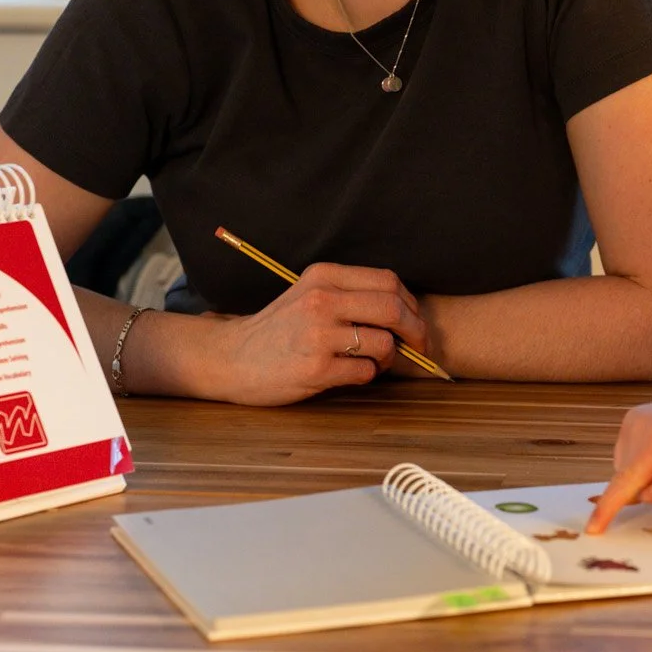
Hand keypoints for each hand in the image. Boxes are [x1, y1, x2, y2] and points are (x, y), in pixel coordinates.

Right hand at [195, 263, 429, 406]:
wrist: (233, 359)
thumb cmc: (279, 329)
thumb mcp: (309, 294)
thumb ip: (351, 295)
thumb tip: (406, 311)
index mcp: (323, 276)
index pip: (387, 281)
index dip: (410, 303)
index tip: (414, 320)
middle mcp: (321, 301)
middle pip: (393, 309)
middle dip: (416, 331)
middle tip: (418, 346)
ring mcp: (318, 335)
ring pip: (383, 343)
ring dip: (387, 358)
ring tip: (372, 361)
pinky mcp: (316, 368)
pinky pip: (365, 371)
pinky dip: (367, 375)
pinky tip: (350, 373)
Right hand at [586, 399, 651, 533]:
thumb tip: (646, 496)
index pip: (630, 477)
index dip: (610, 505)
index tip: (592, 528)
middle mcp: (640, 424)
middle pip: (627, 477)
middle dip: (647, 488)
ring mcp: (632, 420)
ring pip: (625, 470)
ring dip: (644, 478)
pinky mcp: (629, 422)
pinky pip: (627, 458)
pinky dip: (641, 467)